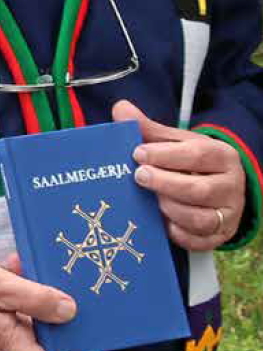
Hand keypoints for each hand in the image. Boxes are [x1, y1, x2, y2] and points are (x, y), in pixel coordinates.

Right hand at [0, 253, 95, 350]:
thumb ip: (36, 298)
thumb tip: (71, 311)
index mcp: (7, 343)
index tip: (91, 346)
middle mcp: (4, 344)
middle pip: (45, 345)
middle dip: (60, 319)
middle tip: (70, 292)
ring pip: (31, 322)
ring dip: (37, 297)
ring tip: (33, 269)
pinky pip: (15, 309)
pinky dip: (20, 289)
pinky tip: (15, 265)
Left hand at [113, 100, 245, 249]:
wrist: (217, 187)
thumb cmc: (191, 162)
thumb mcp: (176, 142)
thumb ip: (149, 129)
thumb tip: (120, 109)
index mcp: (222, 157)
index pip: (197, 155)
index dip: (165, 155)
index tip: (138, 153)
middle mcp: (231, 186)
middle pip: (199, 190)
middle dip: (165, 184)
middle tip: (139, 176)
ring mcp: (228, 214)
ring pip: (200, 218)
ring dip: (170, 209)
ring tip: (151, 199)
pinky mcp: (220, 236)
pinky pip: (199, 241)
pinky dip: (178, 234)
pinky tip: (161, 223)